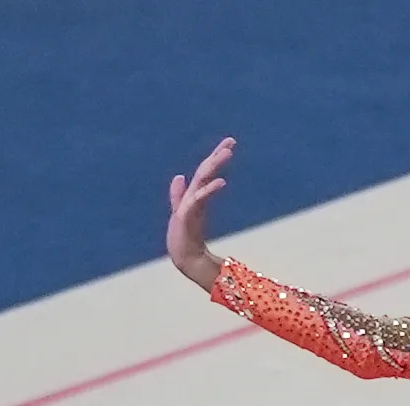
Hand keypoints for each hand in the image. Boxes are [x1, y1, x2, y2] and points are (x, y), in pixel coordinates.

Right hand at [167, 137, 235, 290]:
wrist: (185, 259)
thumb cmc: (185, 238)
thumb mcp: (185, 213)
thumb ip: (180, 195)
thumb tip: (178, 176)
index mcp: (195, 196)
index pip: (206, 171)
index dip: (215, 156)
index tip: (230, 143)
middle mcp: (192, 197)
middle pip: (204, 172)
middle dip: (216, 156)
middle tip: (231, 142)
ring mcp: (189, 206)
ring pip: (202, 180)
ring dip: (214, 166)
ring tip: (227, 154)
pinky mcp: (186, 216)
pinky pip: (199, 200)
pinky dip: (209, 190)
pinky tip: (221, 182)